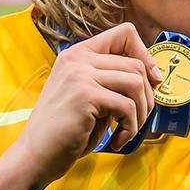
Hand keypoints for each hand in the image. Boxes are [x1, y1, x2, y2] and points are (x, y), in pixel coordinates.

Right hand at [11, 22, 161, 185]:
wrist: (35, 156)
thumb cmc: (67, 132)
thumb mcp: (91, 97)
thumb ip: (114, 81)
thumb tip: (155, 76)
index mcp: (78, 54)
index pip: (125, 33)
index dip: (145, 54)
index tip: (153, 80)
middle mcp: (77, 58)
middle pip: (136, 64)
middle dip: (147, 97)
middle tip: (136, 121)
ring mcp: (79, 75)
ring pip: (136, 83)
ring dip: (141, 114)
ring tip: (127, 131)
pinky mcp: (84, 95)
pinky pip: (127, 106)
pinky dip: (130, 128)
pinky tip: (118, 141)